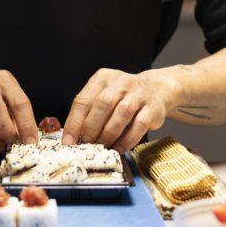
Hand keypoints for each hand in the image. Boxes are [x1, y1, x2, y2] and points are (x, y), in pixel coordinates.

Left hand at [61, 68, 176, 152]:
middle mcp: (121, 82)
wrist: (156, 89)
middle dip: (91, 128)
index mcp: (103, 78)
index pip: (83, 100)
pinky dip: (127, 140)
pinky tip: (119, 148)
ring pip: (121, 113)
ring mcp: (139, 94)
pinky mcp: (153, 108)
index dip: (74, 123)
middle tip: (87, 144)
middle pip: (102, 104)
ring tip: (102, 147)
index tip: (68, 141)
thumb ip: (90, 111)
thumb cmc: (124, 96)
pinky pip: (139, 125)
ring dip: (109, 134)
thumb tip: (73, 137)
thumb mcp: (105, 94)